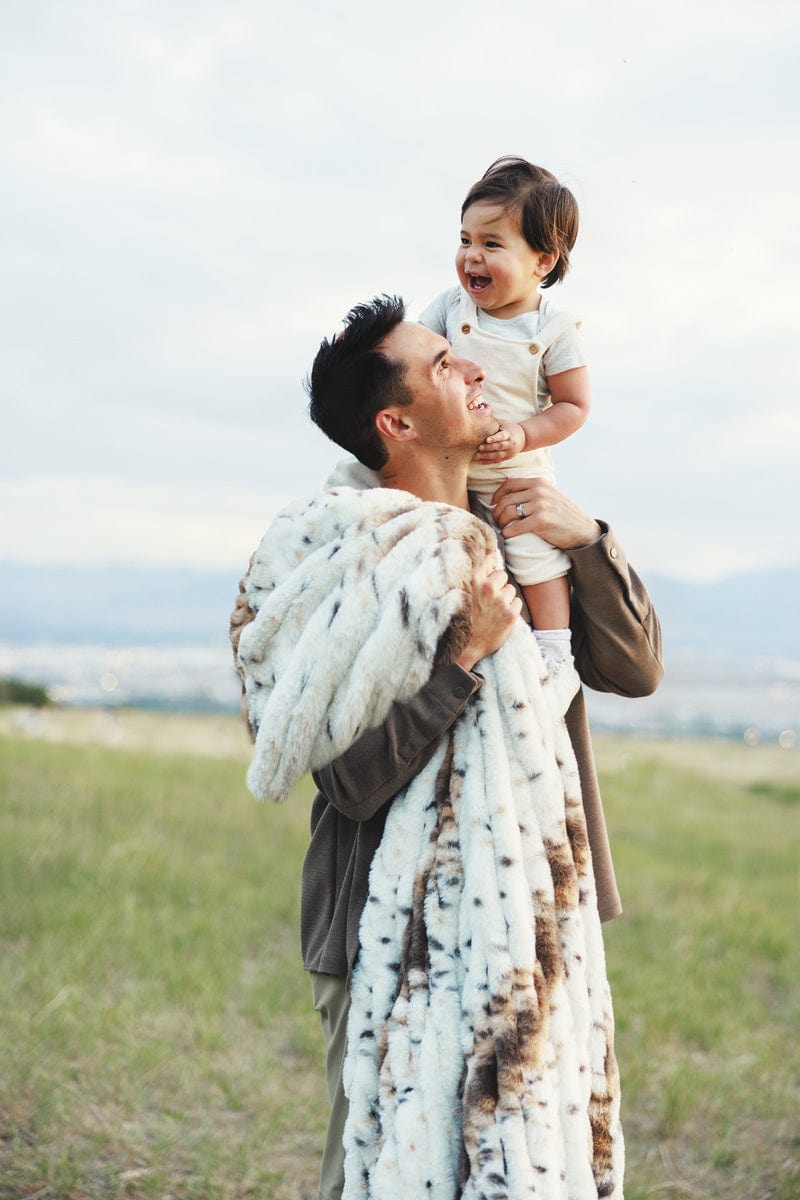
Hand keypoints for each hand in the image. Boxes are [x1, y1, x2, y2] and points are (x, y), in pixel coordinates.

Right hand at [455, 554, 521, 670]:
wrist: (466, 647)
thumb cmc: (464, 619)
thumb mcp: (463, 594)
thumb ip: (477, 577)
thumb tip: (492, 559)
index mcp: (474, 581)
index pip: (489, 560)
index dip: (491, 566)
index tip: (490, 571)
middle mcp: (488, 589)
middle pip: (502, 575)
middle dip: (499, 585)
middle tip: (489, 600)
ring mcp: (500, 601)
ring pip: (511, 590)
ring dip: (506, 598)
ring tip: (494, 611)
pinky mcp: (510, 614)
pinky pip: (517, 603)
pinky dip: (512, 609)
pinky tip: (500, 617)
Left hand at [473, 420, 524, 463]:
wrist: (523, 438)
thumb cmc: (508, 428)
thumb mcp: (503, 424)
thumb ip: (493, 422)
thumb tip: (480, 414)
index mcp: (509, 434)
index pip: (502, 436)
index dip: (495, 438)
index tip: (487, 439)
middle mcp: (510, 444)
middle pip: (499, 447)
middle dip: (489, 448)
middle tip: (479, 447)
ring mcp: (508, 452)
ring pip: (497, 455)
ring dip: (486, 456)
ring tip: (476, 456)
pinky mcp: (505, 458)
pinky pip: (496, 461)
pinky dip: (487, 462)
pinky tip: (478, 461)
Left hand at [491, 477, 600, 549]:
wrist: (583, 529)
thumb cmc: (564, 514)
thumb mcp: (551, 494)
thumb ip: (534, 491)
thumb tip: (511, 493)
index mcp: (539, 482)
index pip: (509, 484)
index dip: (498, 494)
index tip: (494, 504)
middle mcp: (538, 491)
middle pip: (505, 500)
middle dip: (497, 512)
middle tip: (497, 521)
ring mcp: (540, 505)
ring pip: (508, 512)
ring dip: (501, 522)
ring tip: (503, 528)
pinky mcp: (540, 521)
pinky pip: (514, 527)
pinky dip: (507, 532)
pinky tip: (508, 535)